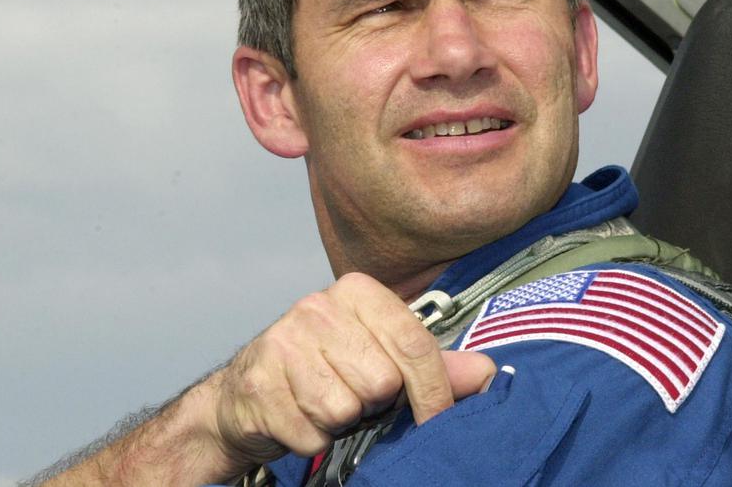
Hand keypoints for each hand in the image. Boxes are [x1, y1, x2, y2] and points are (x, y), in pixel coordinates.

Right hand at [204, 272, 495, 472]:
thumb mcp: (380, 357)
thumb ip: (433, 364)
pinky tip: (299, 417)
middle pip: (380, 381)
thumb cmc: (323, 371)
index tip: (437, 418)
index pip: (413, 343)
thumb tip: (486, 372)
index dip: (433, 391)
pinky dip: (311, 439)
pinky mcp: (257, 382)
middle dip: (373, 403)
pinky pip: (309, 433)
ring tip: (325, 404)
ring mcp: (282, 342)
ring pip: (343, 409)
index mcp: (357, 291)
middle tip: (355, 396)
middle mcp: (317, 307)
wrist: (245, 394)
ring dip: (339, 423)